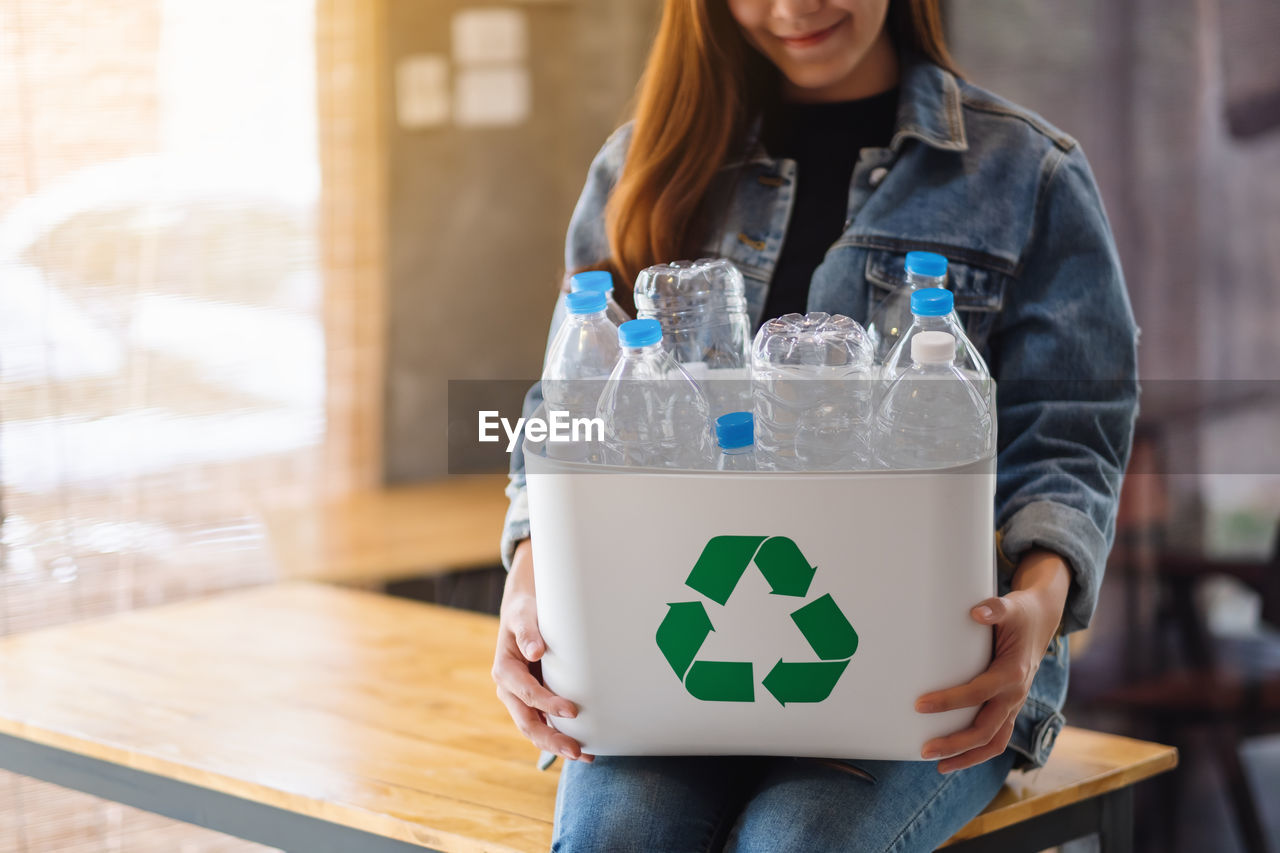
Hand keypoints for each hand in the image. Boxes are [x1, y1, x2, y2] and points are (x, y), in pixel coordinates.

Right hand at [492, 539, 594, 761]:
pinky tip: (584, 748)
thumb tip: (535, 651)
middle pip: (527, 722)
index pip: (526, 693)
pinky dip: (561, 737)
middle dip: (551, 739)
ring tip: (584, 756)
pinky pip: (546, 725)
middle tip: (576, 750)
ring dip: (557, 745)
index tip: (572, 711)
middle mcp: (510, 690)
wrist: (524, 615)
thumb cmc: (526, 613)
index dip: (547, 704)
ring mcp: (522, 700)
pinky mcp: (535, 702)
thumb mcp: (523, 615)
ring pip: (536, 730)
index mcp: (505, 670)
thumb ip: (528, 632)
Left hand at [914, 550, 1069, 772]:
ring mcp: (1014, 704)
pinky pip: (997, 737)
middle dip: (956, 743)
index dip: (949, 701)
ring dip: (968, 757)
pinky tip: (954, 756)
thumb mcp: (1010, 606)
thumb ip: (994, 608)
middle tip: (925, 750)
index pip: (977, 693)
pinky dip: (977, 751)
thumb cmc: (1020, 614)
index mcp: (1013, 673)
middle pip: (986, 730)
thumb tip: (977, 613)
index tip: (920, 705)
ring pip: (994, 742)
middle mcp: (1015, 694)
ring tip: (939, 765)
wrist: (1042, 620)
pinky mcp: (1009, 707)